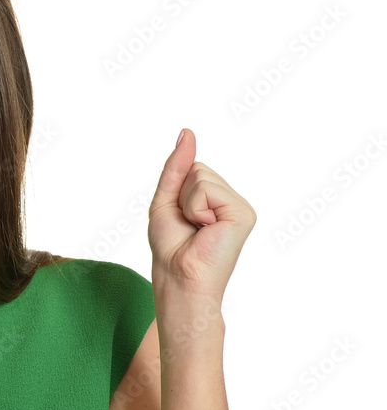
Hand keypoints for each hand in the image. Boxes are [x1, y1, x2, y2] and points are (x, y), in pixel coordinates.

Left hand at [147, 129, 255, 303]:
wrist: (178, 277)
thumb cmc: (171, 246)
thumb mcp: (166, 199)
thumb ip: (177, 166)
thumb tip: (187, 132)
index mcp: (216, 199)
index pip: (192, 167)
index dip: (176, 190)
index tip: (181, 218)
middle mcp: (232, 200)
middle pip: (197, 168)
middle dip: (181, 195)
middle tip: (188, 225)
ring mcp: (240, 206)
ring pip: (200, 176)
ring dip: (187, 203)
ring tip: (197, 228)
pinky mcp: (243, 213)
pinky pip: (206, 190)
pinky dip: (195, 208)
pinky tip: (206, 229)